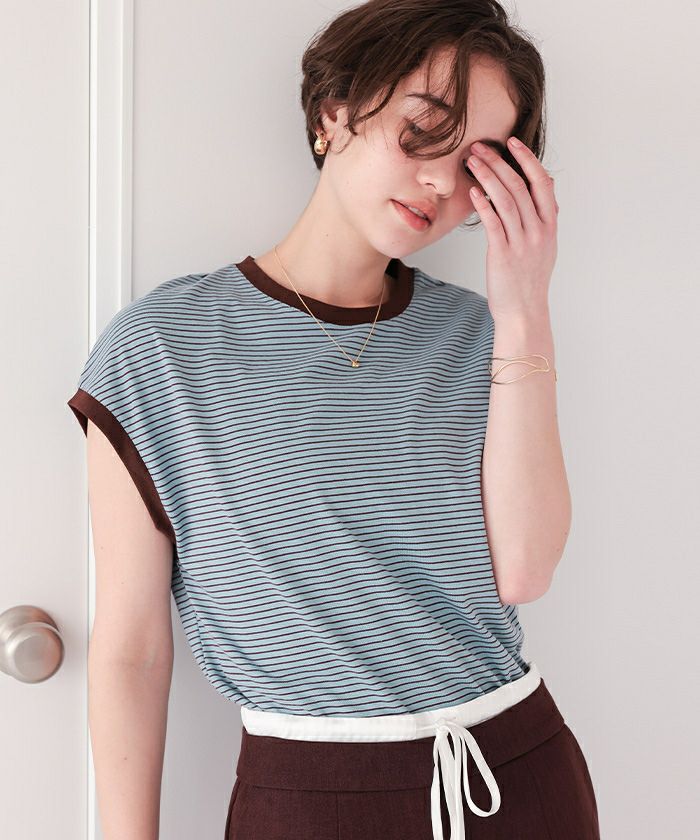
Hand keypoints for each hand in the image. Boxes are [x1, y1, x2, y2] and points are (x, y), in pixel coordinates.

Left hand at [467, 136, 558, 323]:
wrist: (524, 312)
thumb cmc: (529, 280)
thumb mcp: (545, 246)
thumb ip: (543, 218)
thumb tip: (544, 190)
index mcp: (549, 225)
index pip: (542, 182)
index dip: (527, 159)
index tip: (512, 142)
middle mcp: (538, 231)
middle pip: (519, 186)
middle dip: (499, 162)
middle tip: (480, 147)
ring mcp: (522, 242)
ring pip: (505, 200)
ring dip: (487, 176)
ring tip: (471, 161)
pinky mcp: (503, 254)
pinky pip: (493, 223)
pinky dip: (483, 204)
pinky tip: (473, 191)